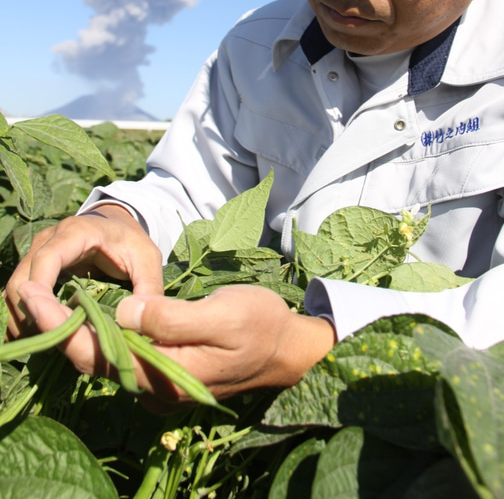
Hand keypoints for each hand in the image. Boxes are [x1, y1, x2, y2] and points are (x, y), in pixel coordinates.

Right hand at [5, 204, 162, 337]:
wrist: (116, 224)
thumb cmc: (131, 241)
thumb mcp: (147, 258)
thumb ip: (148, 286)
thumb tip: (142, 322)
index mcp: (76, 233)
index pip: (47, 259)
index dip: (42, 290)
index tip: (48, 320)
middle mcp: (48, 240)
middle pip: (22, 280)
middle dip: (32, 313)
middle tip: (55, 341)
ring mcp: (35, 253)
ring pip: (14, 290)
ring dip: (24, 319)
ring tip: (49, 342)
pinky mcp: (32, 268)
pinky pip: (16, 295)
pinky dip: (22, 316)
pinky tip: (41, 333)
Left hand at [15, 282, 336, 402]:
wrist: (290, 348)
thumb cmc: (260, 324)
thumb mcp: (221, 314)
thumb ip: (170, 318)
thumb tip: (122, 310)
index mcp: (167, 377)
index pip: (99, 357)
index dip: (63, 329)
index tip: (38, 298)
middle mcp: (156, 390)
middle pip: (95, 362)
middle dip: (61, 330)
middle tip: (34, 294)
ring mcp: (160, 384)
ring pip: (105, 360)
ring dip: (78, 333)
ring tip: (53, 300)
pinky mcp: (165, 373)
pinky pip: (122, 356)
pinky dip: (101, 335)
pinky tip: (92, 312)